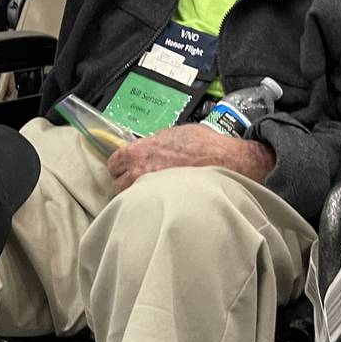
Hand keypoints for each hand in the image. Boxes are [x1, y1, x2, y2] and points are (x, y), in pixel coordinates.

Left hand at [105, 124, 275, 192]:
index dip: (120, 166)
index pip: (113, 163)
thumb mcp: (176, 132)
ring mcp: (150, 191)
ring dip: (137, 198)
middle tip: (138, 184)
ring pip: (131, 200)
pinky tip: (161, 205)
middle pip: (117, 185)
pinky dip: (151, 207)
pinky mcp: (163, 205)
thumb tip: (151, 146)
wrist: (227, 163)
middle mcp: (140, 172)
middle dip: (126, 183)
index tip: (126, 169)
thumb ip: (156, 141)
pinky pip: (148, 208)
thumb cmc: (205, 146)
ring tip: (150, 197)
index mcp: (139, 152)